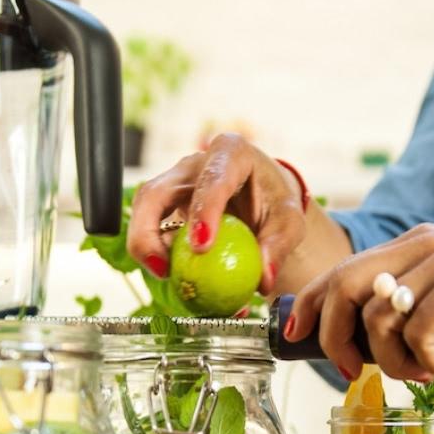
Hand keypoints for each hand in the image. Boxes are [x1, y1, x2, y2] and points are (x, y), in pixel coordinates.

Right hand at [126, 133, 305, 292]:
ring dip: (146, 247)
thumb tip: (263, 280)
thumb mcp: (290, 221)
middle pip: (155, 192)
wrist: (263, 199)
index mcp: (230, 153)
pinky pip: (152, 232)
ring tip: (166, 277)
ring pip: (143, 211)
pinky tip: (174, 280)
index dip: (203, 210)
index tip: (202, 246)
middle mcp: (193, 165)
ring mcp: (174, 184)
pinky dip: (158, 258)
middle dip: (148, 231)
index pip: (213, 178)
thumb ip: (279, 246)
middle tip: (164, 270)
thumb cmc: (276, 203)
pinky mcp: (165, 208)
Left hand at [286, 224, 433, 380]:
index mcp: (413, 247)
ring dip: (398, 361)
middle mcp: (422, 245)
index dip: (312, 303)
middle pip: (344, 287)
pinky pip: (416, 335)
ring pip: (378, 321)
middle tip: (351, 370)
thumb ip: (399, 322)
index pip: (342, 270)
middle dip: (335, 337)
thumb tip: (349, 347)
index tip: (296, 334)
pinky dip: (433, 360)